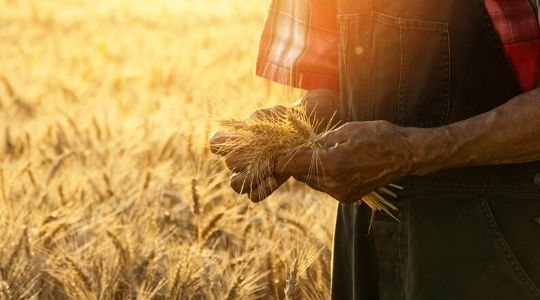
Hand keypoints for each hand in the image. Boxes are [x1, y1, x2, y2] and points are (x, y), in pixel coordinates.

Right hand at [210, 105, 290, 200]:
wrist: (303, 136)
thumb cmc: (285, 121)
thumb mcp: (274, 114)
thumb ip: (259, 119)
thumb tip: (250, 127)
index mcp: (236, 140)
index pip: (216, 143)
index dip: (219, 144)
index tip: (235, 139)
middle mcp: (239, 159)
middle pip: (230, 163)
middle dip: (245, 159)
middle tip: (264, 154)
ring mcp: (250, 174)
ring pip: (237, 184)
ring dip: (251, 178)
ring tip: (270, 167)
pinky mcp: (264, 185)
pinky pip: (254, 196)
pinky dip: (261, 189)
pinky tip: (274, 179)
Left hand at [266, 120, 413, 202]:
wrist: (403, 155)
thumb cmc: (376, 136)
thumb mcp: (344, 130)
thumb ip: (318, 140)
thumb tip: (299, 145)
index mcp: (331, 164)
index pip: (292, 165)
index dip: (278, 160)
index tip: (268, 155)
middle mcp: (333, 183)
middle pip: (299, 174)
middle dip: (294, 162)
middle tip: (293, 148)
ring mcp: (340, 193)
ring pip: (311, 181)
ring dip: (308, 169)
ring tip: (316, 153)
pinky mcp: (346, 198)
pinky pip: (324, 186)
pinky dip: (321, 176)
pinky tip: (331, 163)